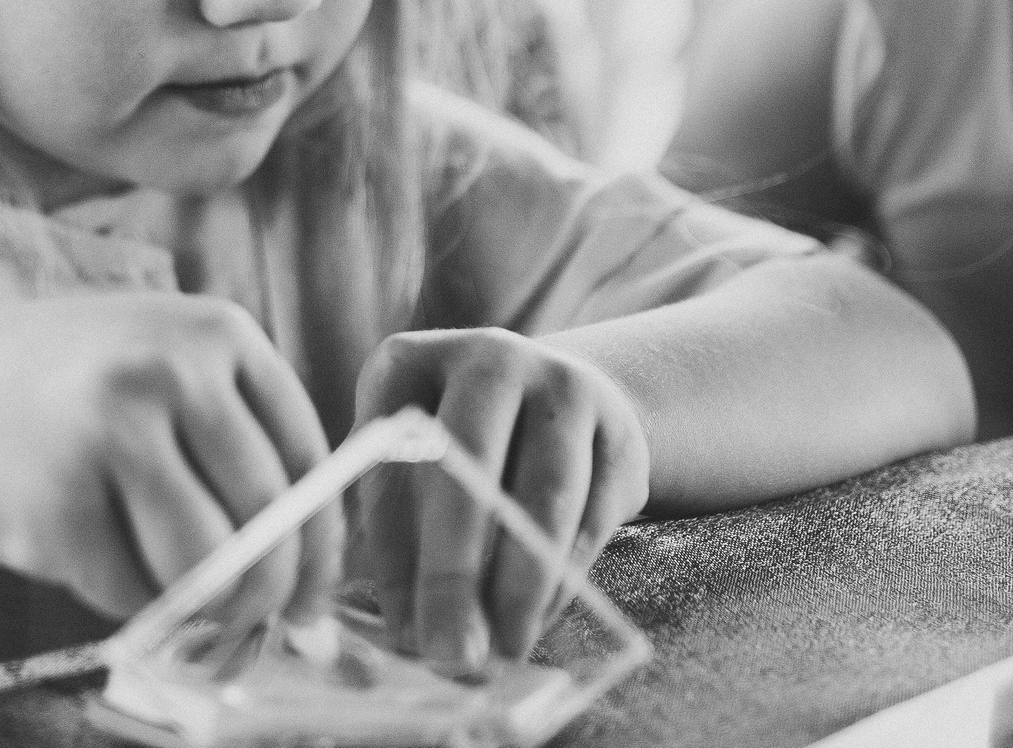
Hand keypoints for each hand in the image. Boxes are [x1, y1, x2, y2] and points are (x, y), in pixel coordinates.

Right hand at [0, 294, 340, 627]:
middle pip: (265, 518)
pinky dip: (128, 599)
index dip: (321, 545)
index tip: (312, 595)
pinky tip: (97, 556)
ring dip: (201, 604)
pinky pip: (130, 589)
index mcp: (218, 332)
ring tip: (174, 593)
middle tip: (250, 619)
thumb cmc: (85, 392)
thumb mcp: (171, 368)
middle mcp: (168, 370)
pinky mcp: (56, 502)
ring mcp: (109, 432)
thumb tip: (311, 583)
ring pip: (204, 563)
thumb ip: (245, 447)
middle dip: (268, 590)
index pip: (306, 459)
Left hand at [352, 328, 649, 671]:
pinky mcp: (618, 431)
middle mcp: (489, 359)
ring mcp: (563, 387)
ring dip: (520, 588)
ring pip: (544, 498)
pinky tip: (536, 620)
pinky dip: (562, 581)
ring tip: (499, 649)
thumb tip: (407, 631)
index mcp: (411, 361)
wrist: (556, 399)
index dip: (396, 549)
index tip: (401, 628)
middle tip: (450, 653)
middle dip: (456, 570)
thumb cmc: (453, 448)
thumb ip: (395, 532)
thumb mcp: (406, 464)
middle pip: (471, 465)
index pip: (394, 462)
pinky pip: (592, 519)